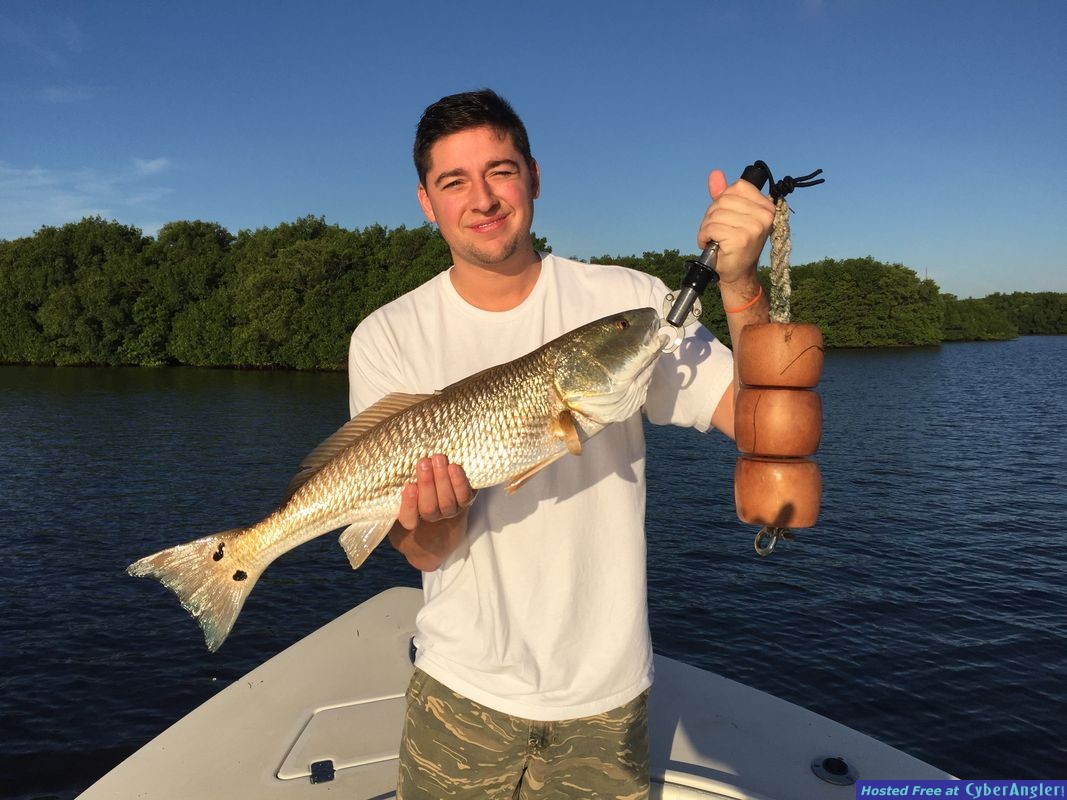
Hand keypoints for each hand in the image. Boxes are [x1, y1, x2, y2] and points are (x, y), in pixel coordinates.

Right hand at [396, 454, 476, 530]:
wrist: (449, 484)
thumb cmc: (422, 480)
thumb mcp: (410, 478)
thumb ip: (404, 474)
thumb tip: (394, 455)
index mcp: (414, 515)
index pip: (408, 519)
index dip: (409, 505)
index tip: (409, 486)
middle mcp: (432, 515)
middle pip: (428, 507)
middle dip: (427, 483)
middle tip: (424, 462)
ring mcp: (450, 510)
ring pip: (446, 502)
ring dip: (442, 479)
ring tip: (438, 459)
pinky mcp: (466, 501)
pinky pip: (464, 495)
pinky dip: (459, 481)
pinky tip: (454, 467)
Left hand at [695, 169, 775, 284]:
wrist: (737, 273)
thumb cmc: (734, 243)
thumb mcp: (731, 214)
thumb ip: (723, 194)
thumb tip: (715, 173)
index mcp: (766, 206)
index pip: (738, 187)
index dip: (723, 199)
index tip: (725, 216)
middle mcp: (764, 215)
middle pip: (724, 200)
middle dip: (712, 215)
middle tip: (715, 230)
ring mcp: (754, 227)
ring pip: (716, 214)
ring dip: (707, 227)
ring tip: (713, 238)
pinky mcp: (741, 238)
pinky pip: (712, 227)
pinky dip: (704, 236)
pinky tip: (711, 244)